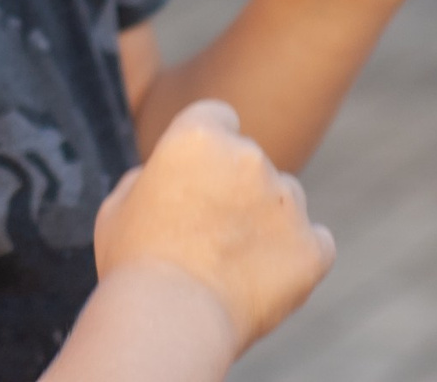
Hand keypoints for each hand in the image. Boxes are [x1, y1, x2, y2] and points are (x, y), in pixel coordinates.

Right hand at [94, 100, 334, 350]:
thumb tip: (167, 177)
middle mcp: (250, 157)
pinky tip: (265, 279)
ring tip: (233, 264)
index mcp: (199, 136)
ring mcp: (287, 202)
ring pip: (286, 200)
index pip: (218, 116)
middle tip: (208, 234)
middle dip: (237, 188)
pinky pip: (316, 243)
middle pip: (252, 161)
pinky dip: (297, 256)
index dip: (208, 145)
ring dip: (268, 220)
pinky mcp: (313, 247)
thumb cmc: (135, 263)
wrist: (170, 319)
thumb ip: (150, 178)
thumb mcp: (120, 206)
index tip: (200, 173)